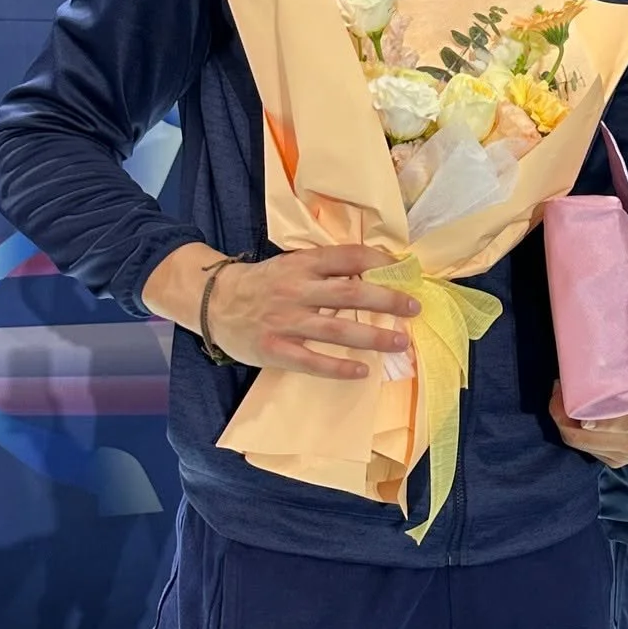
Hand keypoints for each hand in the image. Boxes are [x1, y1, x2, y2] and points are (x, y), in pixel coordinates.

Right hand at [145, 241, 419, 378]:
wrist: (213, 302)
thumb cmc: (263, 284)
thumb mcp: (291, 265)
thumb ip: (325, 268)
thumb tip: (373, 269)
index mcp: (301, 264)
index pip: (346, 257)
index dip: (378, 261)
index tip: (403, 269)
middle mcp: (296, 290)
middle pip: (349, 293)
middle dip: (387, 300)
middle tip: (414, 307)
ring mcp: (285, 321)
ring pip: (337, 330)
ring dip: (373, 337)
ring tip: (401, 342)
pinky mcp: (275, 350)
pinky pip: (313, 362)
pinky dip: (339, 368)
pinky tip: (362, 371)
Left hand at [549, 358, 627, 468]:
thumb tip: (602, 356)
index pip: (613, 424)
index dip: (586, 416)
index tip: (567, 398)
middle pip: (584, 438)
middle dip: (562, 415)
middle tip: (556, 390)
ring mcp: (624, 456)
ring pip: (580, 444)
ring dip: (564, 423)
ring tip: (559, 399)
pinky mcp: (616, 461)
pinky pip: (586, 448)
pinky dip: (575, 432)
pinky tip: (572, 415)